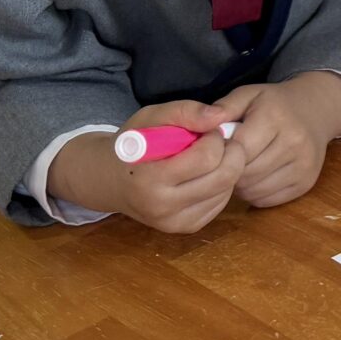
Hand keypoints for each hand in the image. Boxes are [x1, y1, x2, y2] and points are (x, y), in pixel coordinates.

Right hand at [47, 97, 244, 233]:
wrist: (109, 181)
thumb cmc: (132, 145)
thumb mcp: (150, 117)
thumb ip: (184, 111)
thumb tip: (220, 116)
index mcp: (149, 179)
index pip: (206, 157)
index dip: (214, 137)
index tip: (207, 130)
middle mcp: (162, 207)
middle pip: (224, 177)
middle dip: (231, 152)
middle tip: (220, 141)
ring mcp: (174, 222)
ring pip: (227, 191)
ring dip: (228, 168)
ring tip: (209, 157)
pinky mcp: (185, 228)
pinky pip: (221, 204)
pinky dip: (221, 185)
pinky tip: (205, 174)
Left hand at [215, 72, 340, 207]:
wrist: (315, 110)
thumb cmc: (273, 104)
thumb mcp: (247, 95)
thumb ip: (223, 108)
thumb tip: (199, 126)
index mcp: (275, 118)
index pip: (238, 150)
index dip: (221, 155)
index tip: (216, 150)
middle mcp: (295, 142)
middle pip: (246, 174)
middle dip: (229, 172)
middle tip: (225, 163)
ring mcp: (304, 165)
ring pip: (255, 191)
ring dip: (240, 186)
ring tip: (240, 170)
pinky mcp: (306, 183)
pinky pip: (268, 200)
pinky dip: (255, 193)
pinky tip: (255, 178)